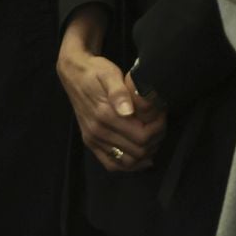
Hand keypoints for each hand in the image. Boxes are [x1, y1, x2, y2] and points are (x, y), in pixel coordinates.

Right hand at [57, 11, 165, 172]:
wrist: (73, 73)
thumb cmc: (95, 70)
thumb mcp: (109, 73)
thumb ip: (119, 92)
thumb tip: (128, 111)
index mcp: (105, 115)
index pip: (141, 136)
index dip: (158, 128)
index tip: (162, 114)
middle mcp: (97, 132)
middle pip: (138, 151)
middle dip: (155, 140)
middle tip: (161, 124)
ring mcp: (93, 140)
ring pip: (127, 162)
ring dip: (146, 154)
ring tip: (154, 137)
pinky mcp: (90, 143)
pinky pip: (111, 164)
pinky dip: (129, 165)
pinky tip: (142, 157)